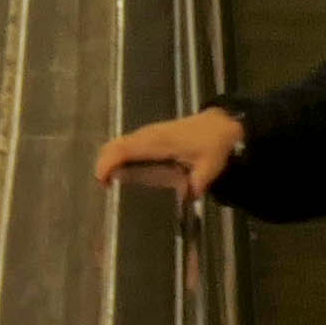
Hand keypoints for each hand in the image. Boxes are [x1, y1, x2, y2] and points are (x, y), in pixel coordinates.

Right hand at [94, 106, 246, 202]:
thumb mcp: (209, 168)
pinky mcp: (151, 136)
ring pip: (119, 144)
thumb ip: (196, 185)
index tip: (103, 182)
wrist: (222, 124)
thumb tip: (184, 200)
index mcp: (158, 142)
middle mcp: (148, 135)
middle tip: (105, 190)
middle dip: (104, 165)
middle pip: (115, 145)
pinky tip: (123, 175)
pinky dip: (118, 157)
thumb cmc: (214, 145)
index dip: (109, 162)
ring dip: (110, 161)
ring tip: (111, 186)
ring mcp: (148, 133)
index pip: (125, 148)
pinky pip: (127, 144)